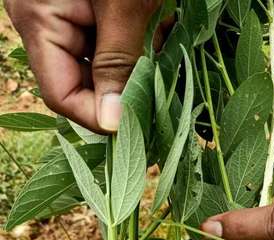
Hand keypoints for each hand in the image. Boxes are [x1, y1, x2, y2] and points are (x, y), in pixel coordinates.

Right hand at [4, 0, 161, 131]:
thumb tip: (113, 123)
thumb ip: (117, 61)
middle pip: (82, 82)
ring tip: (162, 41)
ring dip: (134, 64)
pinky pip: (107, 39)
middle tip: (159, 81)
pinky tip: (159, 29)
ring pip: (100, 63)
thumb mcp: (122, 5)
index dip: (98, 116)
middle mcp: (44, 22)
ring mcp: (62, 12)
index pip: (61, 95)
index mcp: (39, 21)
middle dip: (124, 87)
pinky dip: (135, 42)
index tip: (136, 121)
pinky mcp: (84, 5)